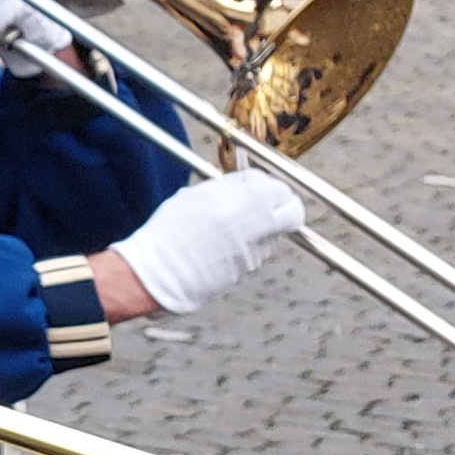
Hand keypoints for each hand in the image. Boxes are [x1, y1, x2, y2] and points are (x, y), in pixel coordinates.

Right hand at [103, 168, 303, 319]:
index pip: (279, 186)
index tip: (253, 184)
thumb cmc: (171, 232)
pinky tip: (221, 243)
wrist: (160, 272)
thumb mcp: (198, 194)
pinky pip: (258, 249)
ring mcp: (259, 249)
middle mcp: (262, 226)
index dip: (266, 183)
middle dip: (283, 205)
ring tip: (230, 225)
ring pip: (276, 231)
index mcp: (250, 200)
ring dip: (262, 225)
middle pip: (294, 211)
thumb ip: (231, 186)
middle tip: (264, 203)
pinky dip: (247, 244)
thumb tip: (248, 183)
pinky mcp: (250, 268)